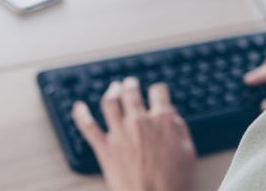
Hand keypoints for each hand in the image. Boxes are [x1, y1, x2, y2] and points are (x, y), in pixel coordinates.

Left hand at [71, 77, 195, 190]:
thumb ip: (179, 129)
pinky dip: (80, 114)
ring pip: (110, 103)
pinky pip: (87, 126)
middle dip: (130, 86)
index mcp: (162, 120)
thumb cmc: (174, 182)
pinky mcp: (104, 148)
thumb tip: (172, 115)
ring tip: (112, 88)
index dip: (158, 91)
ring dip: (111, 92)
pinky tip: (78, 107)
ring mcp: (119, 133)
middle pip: (132, 94)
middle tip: (129, 83)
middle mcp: (139, 121)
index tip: (156, 92)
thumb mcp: (187, 152)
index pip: (159, 93)